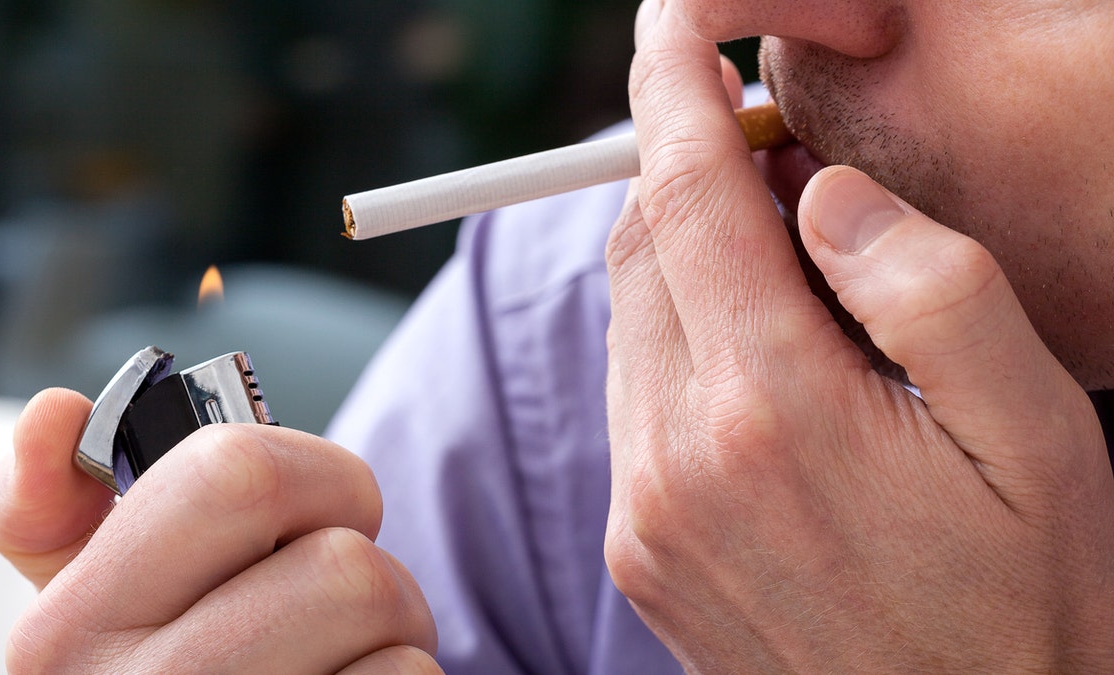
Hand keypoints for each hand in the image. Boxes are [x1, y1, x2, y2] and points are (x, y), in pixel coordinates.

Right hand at [0, 389, 438, 672]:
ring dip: (397, 631)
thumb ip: (56, 509)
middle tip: (338, 598)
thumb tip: (53, 413)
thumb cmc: (162, 672)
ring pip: (388, 624)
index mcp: (70, 630)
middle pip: (343, 565)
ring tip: (341, 656)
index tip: (317, 507)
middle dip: (370, 565)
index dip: (317, 474)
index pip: (237, 476)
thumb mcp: (83, 604)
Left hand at [603, 1, 1113, 670]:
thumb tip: (818, 192)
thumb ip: (930, 284)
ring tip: (789, 272)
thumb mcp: (1033, 429)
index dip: (672, 92)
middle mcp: (677, 456)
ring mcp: (644, 508)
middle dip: (689, 174)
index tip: (673, 27)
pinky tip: (757, 363)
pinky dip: (678, 341)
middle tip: (774, 157)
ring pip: (633, 319)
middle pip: (643, 249)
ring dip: (689, 262)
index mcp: (773, 406)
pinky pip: (632, 396)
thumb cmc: (1024, 593)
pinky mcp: (637, 546)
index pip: (686, 197)